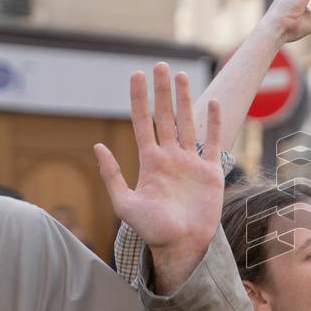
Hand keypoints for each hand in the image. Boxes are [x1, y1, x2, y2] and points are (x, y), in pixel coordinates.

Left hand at [94, 63, 224, 293]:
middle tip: (160, 65)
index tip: (136, 75)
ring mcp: (191, 163)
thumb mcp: (124, 204)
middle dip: (162, 91)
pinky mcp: (211, 172)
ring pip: (188, 123)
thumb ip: (112, 175)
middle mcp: (170, 157)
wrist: (182, 246)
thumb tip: (97, 146)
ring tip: (180, 75)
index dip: (139, 99)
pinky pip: (214, 142)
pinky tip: (212, 102)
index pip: (143, 123)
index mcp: (150, 162)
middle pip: (165, 116)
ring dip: (184, 99)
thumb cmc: (152, 230)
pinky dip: (213, 122)